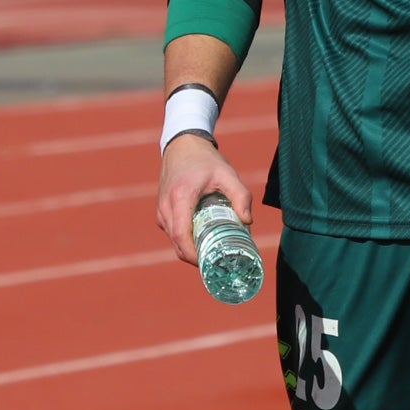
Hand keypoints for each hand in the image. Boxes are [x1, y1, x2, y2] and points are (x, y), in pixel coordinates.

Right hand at [155, 131, 253, 266]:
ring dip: (190, 250)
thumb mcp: (227, 174)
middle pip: (177, 243)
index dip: (192, 254)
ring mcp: (161, 210)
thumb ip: (241, 196)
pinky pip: (172, 233)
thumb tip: (248, 221)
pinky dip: (185, 241)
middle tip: (218, 263)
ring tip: (213, 254)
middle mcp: (166, 206)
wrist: (183, 145)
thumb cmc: (206, 160)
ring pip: (173, 240)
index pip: (181, 235)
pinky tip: (202, 241)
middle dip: (195, 257)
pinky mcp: (161, 211)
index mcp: (181, 197)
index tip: (209, 263)